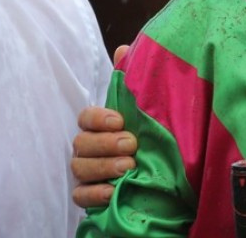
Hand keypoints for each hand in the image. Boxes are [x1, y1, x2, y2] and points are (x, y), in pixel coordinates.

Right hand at [70, 44, 136, 208]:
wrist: (166, 168)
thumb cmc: (150, 133)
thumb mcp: (145, 106)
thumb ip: (132, 81)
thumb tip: (122, 49)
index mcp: (99, 125)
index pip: (85, 117)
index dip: (98, 118)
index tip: (119, 120)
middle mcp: (89, 147)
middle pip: (82, 143)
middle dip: (105, 144)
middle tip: (131, 145)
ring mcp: (87, 171)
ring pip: (80, 168)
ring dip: (103, 167)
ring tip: (129, 167)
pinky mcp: (90, 194)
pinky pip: (81, 196)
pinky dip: (94, 194)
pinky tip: (113, 192)